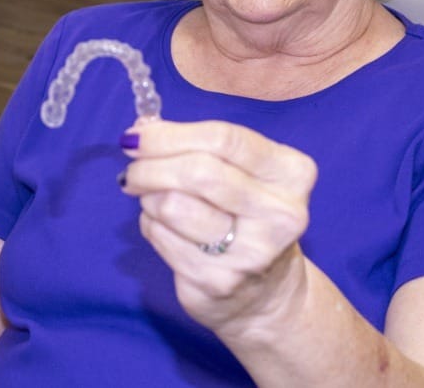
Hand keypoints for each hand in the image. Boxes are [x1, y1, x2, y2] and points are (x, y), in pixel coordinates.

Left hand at [119, 119, 317, 337]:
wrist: (265, 292)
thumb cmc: (244, 215)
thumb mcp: (237, 171)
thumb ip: (194, 144)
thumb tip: (142, 129)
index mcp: (291, 172)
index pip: (223, 139)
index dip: (171, 135)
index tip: (136, 135)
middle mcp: (281, 213)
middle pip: (197, 172)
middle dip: (151, 166)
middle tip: (132, 169)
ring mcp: (253, 252)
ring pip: (173, 206)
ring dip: (149, 198)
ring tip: (154, 200)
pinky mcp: (220, 282)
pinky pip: (162, 238)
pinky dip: (152, 226)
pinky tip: (166, 229)